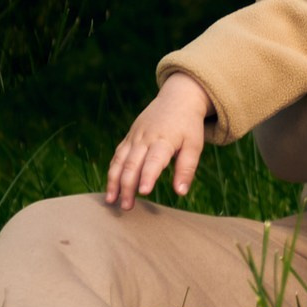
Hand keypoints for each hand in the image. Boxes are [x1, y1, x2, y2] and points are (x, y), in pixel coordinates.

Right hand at [105, 72, 212, 209]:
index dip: (147, 176)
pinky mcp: (129, 138)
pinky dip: (112, 171)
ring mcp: (134, 137)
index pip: (154, 160)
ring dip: (114, 181)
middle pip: (132, 164)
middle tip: (127, 207)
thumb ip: (187, 168)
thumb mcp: (194, 145)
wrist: (177, 99)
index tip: (144, 192)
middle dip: (127, 186)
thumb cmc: (188, 127)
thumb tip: (181, 192)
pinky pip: (117, 156)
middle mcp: (145, 138)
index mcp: (164, 140)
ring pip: (120, 160)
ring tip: (111, 201)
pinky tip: (111, 188)